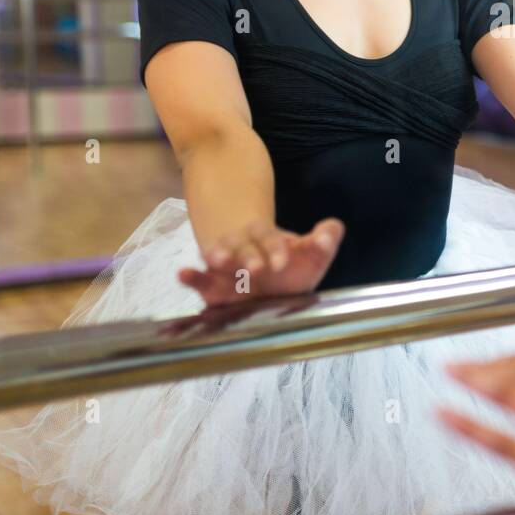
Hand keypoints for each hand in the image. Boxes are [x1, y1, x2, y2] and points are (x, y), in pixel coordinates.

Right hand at [177, 216, 344, 305]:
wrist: (260, 271)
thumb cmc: (290, 264)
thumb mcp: (309, 251)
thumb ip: (324, 240)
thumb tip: (332, 228)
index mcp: (269, 240)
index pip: (272, 240)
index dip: (277, 249)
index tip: (283, 260)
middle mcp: (245, 250)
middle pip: (246, 251)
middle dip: (250, 259)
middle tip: (256, 269)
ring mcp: (227, 267)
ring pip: (220, 260)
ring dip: (218, 259)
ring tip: (214, 258)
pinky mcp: (212, 286)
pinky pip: (200, 280)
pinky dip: (191, 277)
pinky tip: (182, 274)